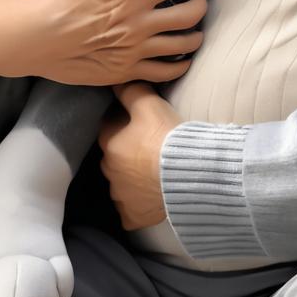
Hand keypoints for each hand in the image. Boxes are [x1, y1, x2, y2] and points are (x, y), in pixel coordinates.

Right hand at [0, 0, 205, 84]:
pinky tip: (182, 57)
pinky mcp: (128, 72)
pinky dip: (181, 63)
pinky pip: (166, 72)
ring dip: (196, 32)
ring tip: (193, 26)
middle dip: (200, 1)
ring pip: (184, 44)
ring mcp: (138, 52)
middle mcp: (144, 25)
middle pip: (192, 14)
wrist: (38, 37)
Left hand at [97, 82, 181, 229]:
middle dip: (126, 152)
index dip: (123, 122)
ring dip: (132, 179)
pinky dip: (137, 206)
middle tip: (149, 146)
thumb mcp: (148, 103)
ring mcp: (120, 196)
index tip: (138, 121)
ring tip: (153, 172)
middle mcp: (110, 171)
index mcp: (110, 143)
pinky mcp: (133, 215)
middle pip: (114, 157)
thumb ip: (130, 90)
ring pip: (121, 185)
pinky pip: (130, 212)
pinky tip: (149, 199)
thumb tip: (116, 81)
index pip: (109, 128)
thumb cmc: (165, 135)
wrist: (187, 172)